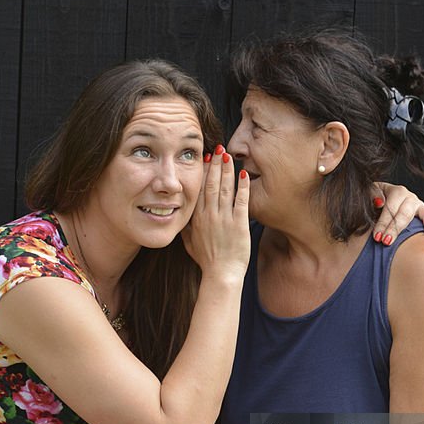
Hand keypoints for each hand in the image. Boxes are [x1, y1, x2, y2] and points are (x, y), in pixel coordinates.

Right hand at [182, 146, 250, 282]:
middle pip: (211, 184)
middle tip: (217, 149)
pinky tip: (243, 174)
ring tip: (228, 155)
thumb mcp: (189, 243)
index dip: (202, 172)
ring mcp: (224, 218)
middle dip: (215, 165)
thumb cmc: (207, 261)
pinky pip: (241, 200)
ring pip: (225, 188)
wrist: (221, 275)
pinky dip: (242, 186)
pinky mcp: (239, 224)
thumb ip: (186, 227)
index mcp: (197, 218)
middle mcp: (209, 215)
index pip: (198, 189)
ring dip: (227, 170)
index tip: (205, 159)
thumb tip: (180, 215)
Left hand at [372, 182, 423, 245]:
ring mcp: (420, 206)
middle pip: (405, 214)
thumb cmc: (373, 200)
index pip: (390, 208)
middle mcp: (411, 198)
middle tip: (387, 242)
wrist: (380, 200)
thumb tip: (379, 203)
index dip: (383, 223)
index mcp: (397, 191)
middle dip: (396, 229)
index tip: (377, 238)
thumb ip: (371, 195)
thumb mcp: (369, 193)